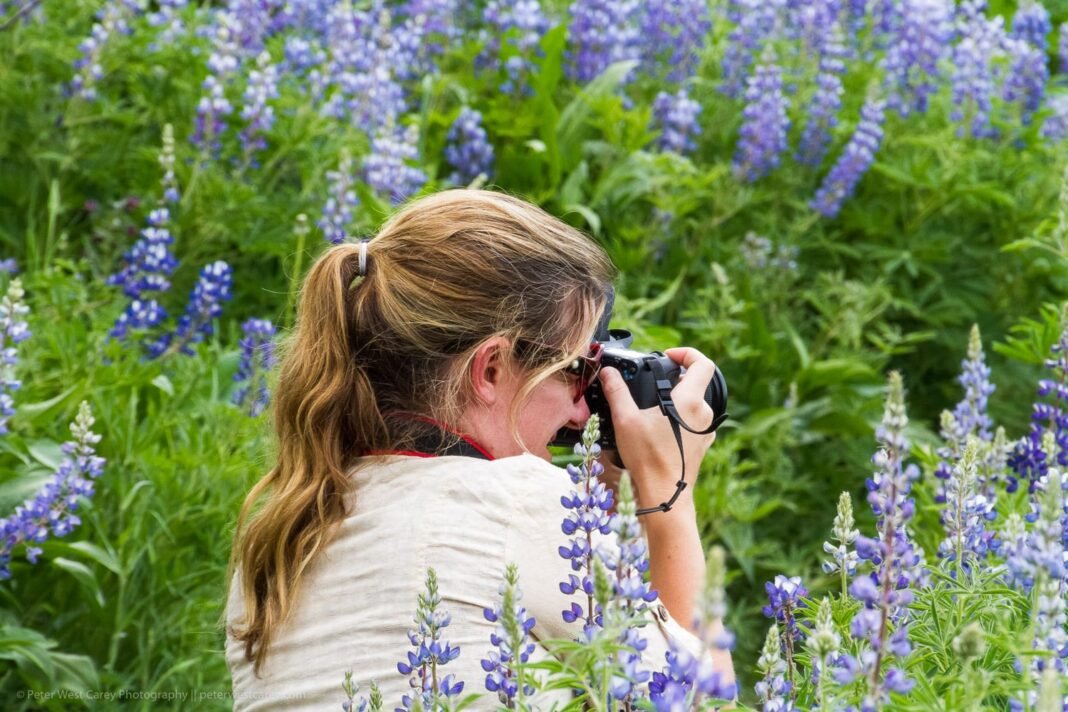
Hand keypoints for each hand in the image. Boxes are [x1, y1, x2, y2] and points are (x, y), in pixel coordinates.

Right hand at [597, 347, 717, 508]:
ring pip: (695, 403)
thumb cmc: (647, 458)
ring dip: (678, 399)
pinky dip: (680, 417)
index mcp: (690, 401)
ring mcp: (706, 431)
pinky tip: (660, 427)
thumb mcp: (626, 420)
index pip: (703, 363)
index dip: (687, 354)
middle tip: (655, 380)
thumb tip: (608, 373)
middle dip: (676, 377)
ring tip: (654, 406)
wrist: (665, 495)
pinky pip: (695, 421)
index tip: (668, 357)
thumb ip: (617, 391)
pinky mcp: (702, 445)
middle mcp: (704, 413)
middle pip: (698, 383)